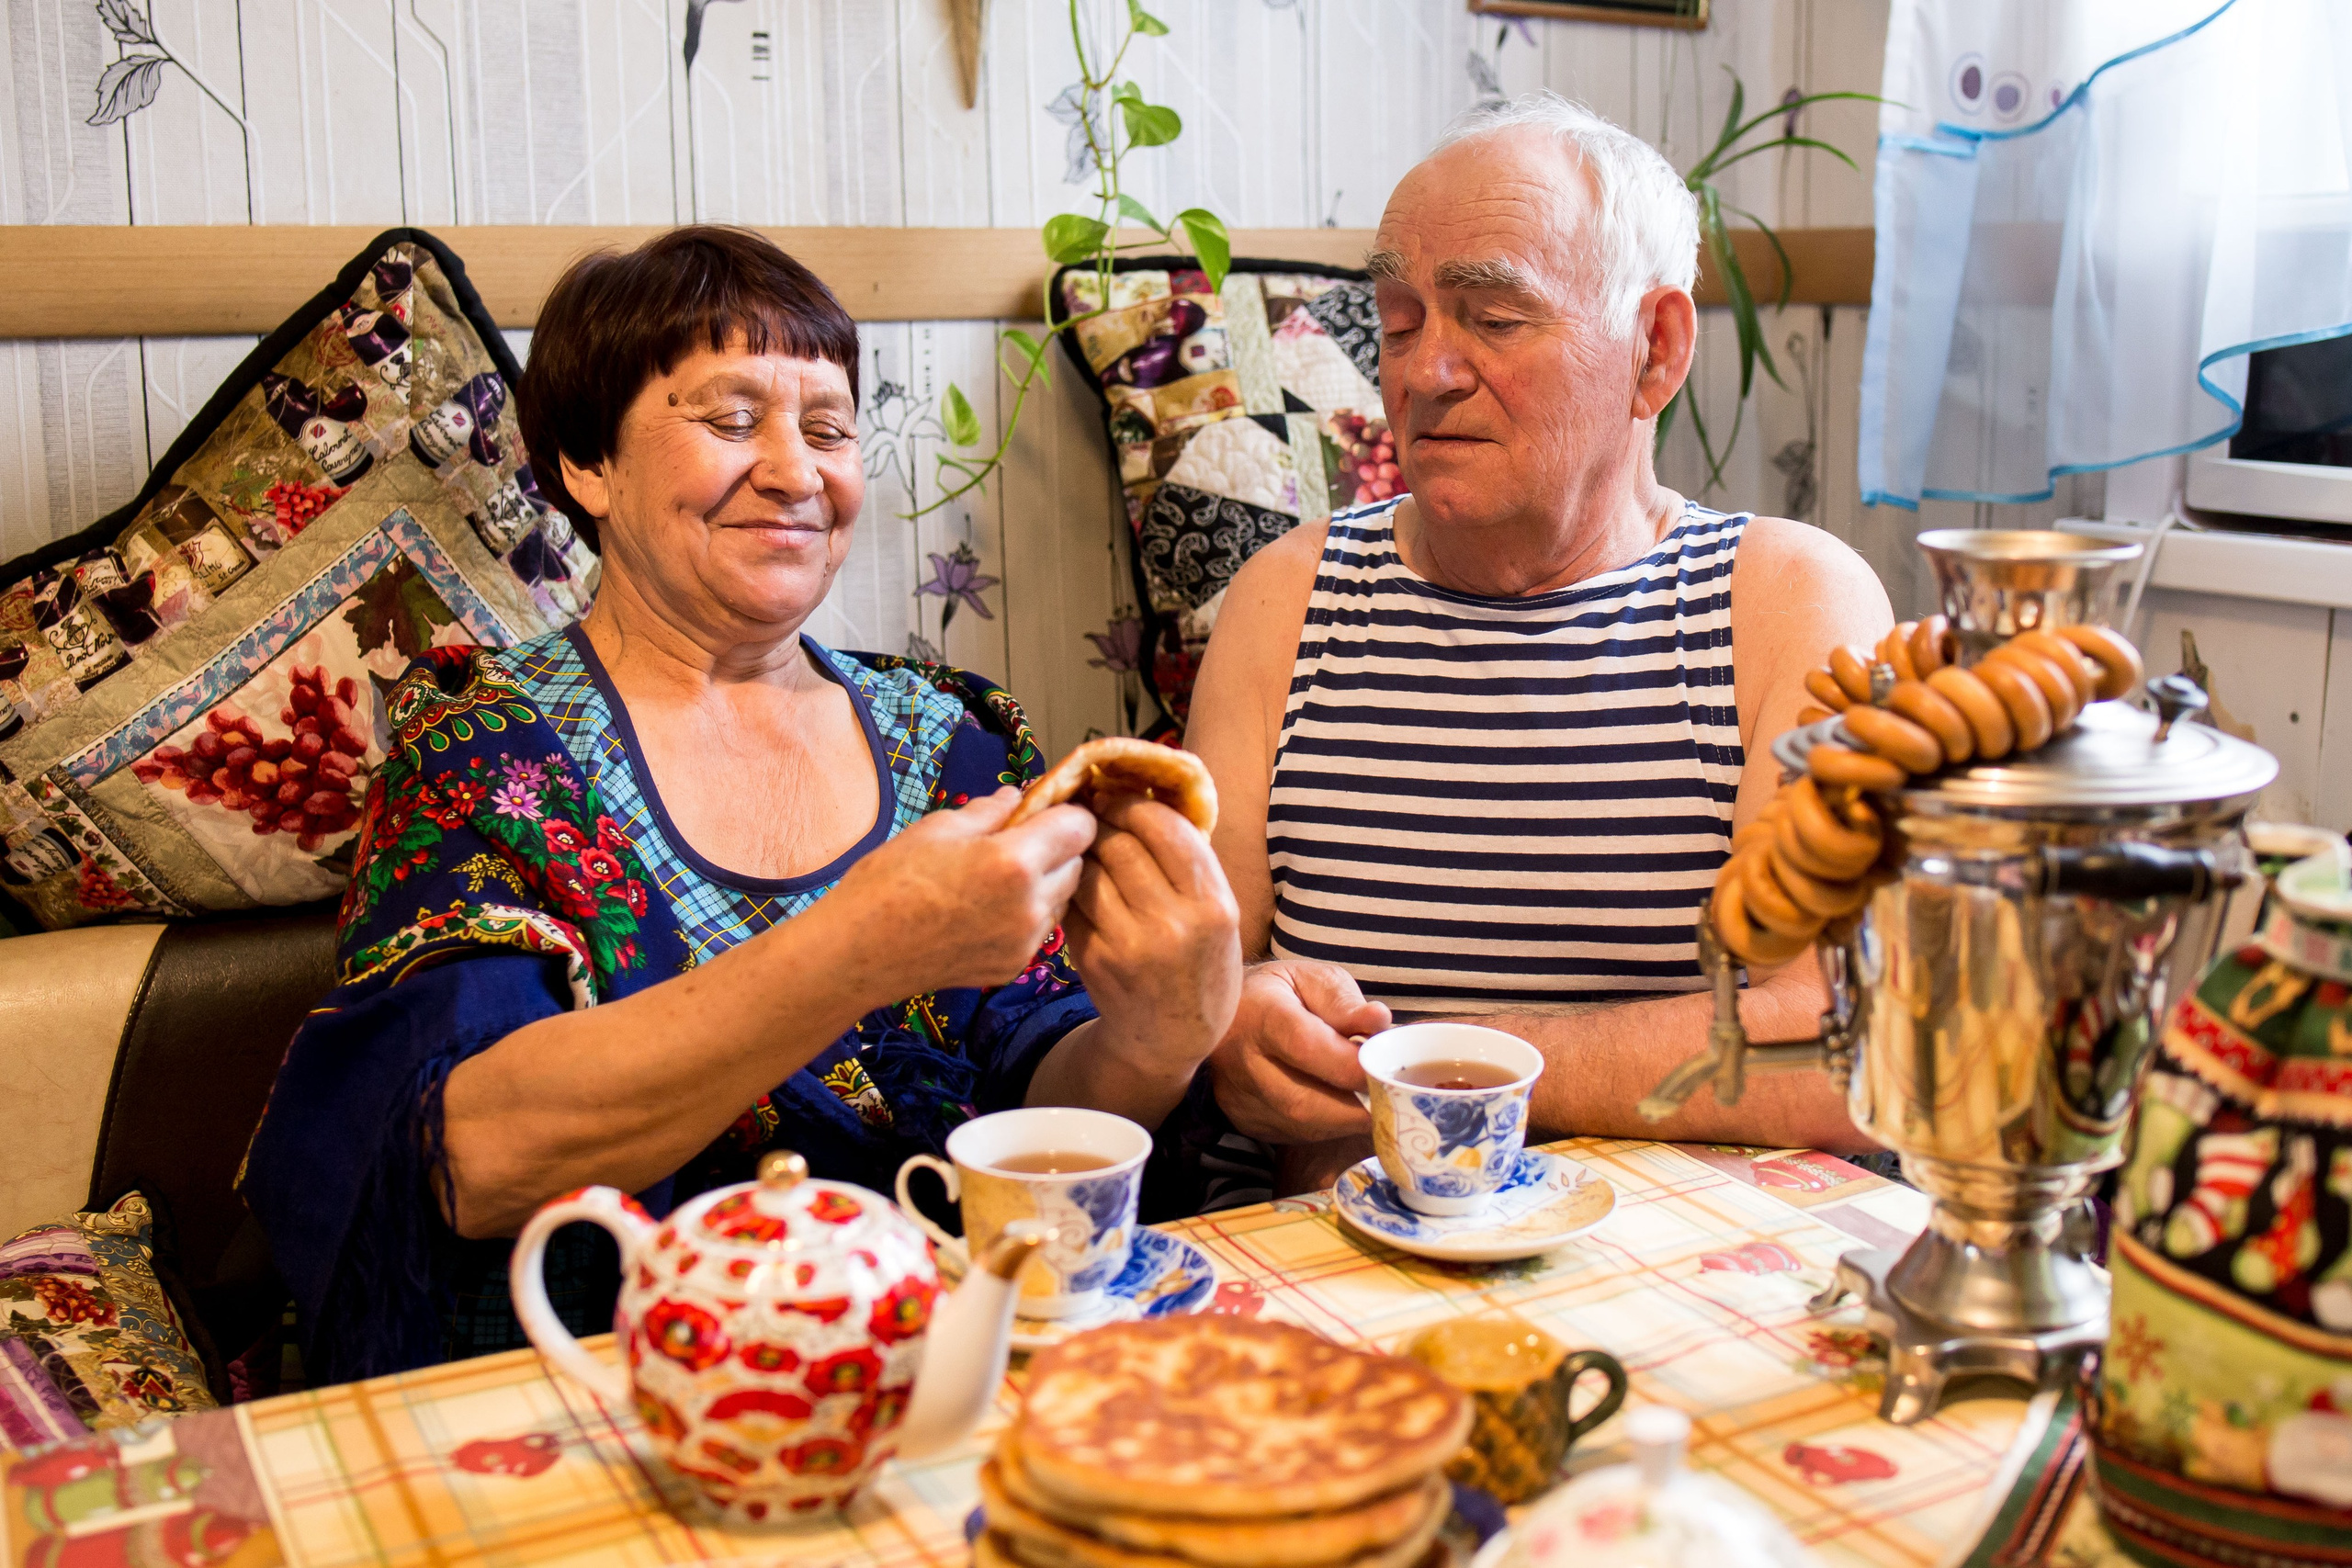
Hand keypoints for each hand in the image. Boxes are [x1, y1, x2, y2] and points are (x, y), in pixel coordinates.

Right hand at [828, 787, 1093, 995]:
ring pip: (1062, 899)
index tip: (1045, 811)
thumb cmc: (889, 880)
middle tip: (1018, 841)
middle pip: (1077, 864)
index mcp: (1014, 861)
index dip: (1066, 813)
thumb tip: (1018, 796)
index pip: (1081, 827)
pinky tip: (987, 908)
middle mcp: (1031, 906)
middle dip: (1057, 847)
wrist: (858, 951)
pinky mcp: (1014, 966)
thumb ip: (990, 810)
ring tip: (998, 877)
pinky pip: (1040, 929)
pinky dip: (1027, 914)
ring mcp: (1025, 942)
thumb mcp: (939, 828)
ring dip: (1045, 881)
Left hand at [1063, 795, 1241, 1076]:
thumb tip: (1147, 792)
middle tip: (1092, 809)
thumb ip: (1192, 861)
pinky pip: (1073, 902)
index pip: (1164, 828)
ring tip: (1084, 842)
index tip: (1119, 793)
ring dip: (1082, 849)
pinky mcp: (1093, 959)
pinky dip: (1072, 884)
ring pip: (1090, 870)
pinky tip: (1078, 880)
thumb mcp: (1219, 913)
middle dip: (1101, 819)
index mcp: (1212, 905)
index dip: (1134, 801)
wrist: (1174, 1036)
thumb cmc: (1202, 963)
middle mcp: (1172, 924)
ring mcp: (1128, 945)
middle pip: (1121, 844)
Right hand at [1207, 961, 1390, 1142]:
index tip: (1386, 1070)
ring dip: (1344, 1120)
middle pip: (1302, 1101)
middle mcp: (1241, 1061)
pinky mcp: (1246, 1122)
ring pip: (1302, 1126)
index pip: (1306, 1046)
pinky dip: (1326, 1126)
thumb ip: (1345, 1003)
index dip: (1351, 1065)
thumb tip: (1379, 1021)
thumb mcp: (1312, 980)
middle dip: (1355, 1107)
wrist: (1227, 1015)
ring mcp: (1239, 1098)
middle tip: (1388, 1098)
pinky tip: (1338, 1106)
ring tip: (1368, 1100)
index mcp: (1260, 1015)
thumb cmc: (1280, 994)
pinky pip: (1295, 1134)